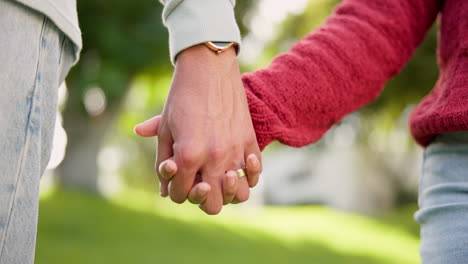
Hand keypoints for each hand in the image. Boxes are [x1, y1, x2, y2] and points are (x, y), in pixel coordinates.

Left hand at [135, 45, 260, 213]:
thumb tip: (164, 190)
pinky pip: (255, 173)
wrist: (209, 68)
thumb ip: (163, 161)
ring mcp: (236, 150)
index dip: (175, 191)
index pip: (181, 195)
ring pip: (239, 195)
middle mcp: (215, 158)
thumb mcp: (165, 128)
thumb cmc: (182, 97)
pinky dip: (247, 176)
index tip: (176, 180)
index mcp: (189, 155)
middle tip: (197, 184)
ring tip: (219, 178)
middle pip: (213, 205)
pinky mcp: (250, 141)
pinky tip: (237, 166)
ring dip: (228, 192)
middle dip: (201, 199)